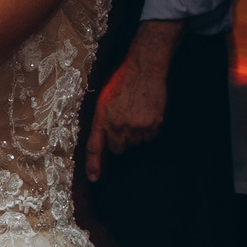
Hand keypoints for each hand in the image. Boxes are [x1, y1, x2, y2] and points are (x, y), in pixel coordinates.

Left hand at [87, 25, 175, 179]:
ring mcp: (137, 126)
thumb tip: (104, 145)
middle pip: (118, 148)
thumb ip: (102, 123)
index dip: (93, 165)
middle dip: (119, 140)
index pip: (94, 147)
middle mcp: (118, 125)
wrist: (143, 69)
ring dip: (134, 134)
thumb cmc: (121, 83)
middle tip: (123, 122)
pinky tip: (146, 114)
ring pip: (135, 143)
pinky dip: (148, 130)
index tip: (94, 177)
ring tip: (135, 114)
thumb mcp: (104, 101)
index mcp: (103, 118)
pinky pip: (149, 137)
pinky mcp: (153, 124)